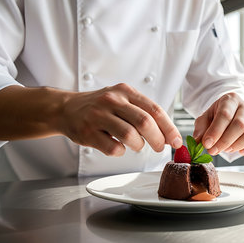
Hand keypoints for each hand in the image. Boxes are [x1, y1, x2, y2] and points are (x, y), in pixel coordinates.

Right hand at [60, 83, 181, 155]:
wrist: (66, 108)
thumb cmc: (100, 107)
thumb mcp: (122, 101)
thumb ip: (144, 114)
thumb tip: (168, 135)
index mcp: (126, 92)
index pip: (155, 110)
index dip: (169, 128)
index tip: (177, 141)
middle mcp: (112, 100)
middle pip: (144, 122)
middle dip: (158, 139)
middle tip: (160, 148)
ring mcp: (98, 115)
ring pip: (129, 135)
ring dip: (138, 145)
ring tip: (136, 146)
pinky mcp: (88, 132)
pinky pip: (112, 147)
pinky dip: (120, 151)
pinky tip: (118, 147)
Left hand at [193, 93, 243, 155]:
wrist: (231, 111)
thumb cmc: (217, 115)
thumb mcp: (205, 117)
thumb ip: (201, 128)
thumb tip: (198, 141)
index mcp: (230, 100)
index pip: (224, 115)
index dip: (215, 131)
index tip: (207, 144)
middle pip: (239, 124)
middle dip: (225, 141)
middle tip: (213, 150)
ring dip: (239, 144)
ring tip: (226, 149)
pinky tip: (241, 151)